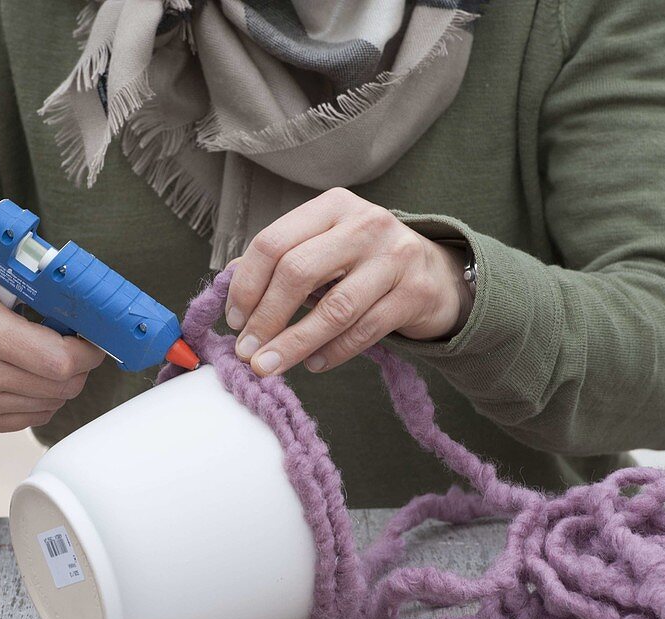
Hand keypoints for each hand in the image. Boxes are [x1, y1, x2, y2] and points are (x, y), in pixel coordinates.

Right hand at [0, 258, 105, 432]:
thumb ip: (36, 286)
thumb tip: (86, 300)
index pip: (59, 360)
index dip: (87, 352)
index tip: (92, 340)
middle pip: (61, 386)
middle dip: (80, 367)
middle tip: (77, 347)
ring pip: (50, 404)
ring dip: (61, 383)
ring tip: (47, 358)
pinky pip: (30, 418)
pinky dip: (42, 399)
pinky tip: (30, 376)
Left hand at [225, 188, 470, 376]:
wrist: (436, 274)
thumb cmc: (364, 262)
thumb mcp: (323, 248)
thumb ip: (280, 260)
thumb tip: (228, 283)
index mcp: (333, 206)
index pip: (274, 242)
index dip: (246, 285)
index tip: (233, 320)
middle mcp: (366, 224)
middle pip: (298, 272)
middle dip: (265, 317)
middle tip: (246, 350)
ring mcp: (395, 257)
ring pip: (333, 308)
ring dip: (293, 343)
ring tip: (268, 366)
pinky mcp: (415, 293)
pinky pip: (364, 330)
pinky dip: (332, 352)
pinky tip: (312, 364)